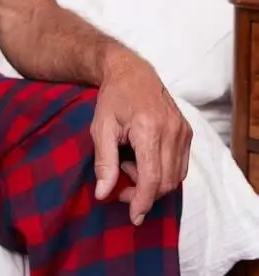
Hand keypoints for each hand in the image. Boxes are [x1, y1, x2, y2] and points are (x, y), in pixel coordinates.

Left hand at [90, 56, 192, 224]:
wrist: (131, 72)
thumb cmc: (112, 98)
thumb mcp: (100, 128)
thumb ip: (103, 162)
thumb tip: (103, 193)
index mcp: (149, 129)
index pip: (153, 178)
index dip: (143, 201)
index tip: (133, 216)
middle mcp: (172, 131)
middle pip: (166, 181)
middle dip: (144, 194)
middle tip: (120, 187)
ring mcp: (183, 132)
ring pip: (176, 177)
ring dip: (154, 184)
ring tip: (128, 167)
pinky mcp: (187, 132)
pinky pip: (180, 165)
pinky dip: (163, 173)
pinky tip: (142, 161)